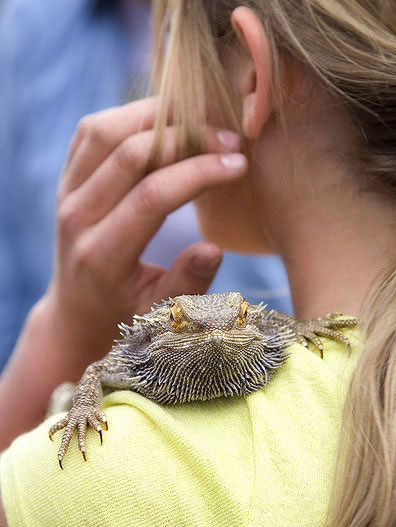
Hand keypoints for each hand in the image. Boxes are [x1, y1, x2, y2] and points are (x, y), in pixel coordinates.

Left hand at [44, 97, 247, 364]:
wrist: (76, 310)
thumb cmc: (125, 314)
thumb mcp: (160, 313)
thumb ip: (186, 283)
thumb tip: (213, 248)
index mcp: (102, 255)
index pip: (151, 197)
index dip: (199, 172)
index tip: (238, 162)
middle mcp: (77, 217)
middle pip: (129, 153)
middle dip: (186, 138)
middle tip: (228, 139)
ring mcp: (65, 193)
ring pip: (105, 130)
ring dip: (155, 117)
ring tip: (200, 122)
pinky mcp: (65, 179)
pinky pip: (92, 132)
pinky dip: (129, 117)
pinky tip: (164, 124)